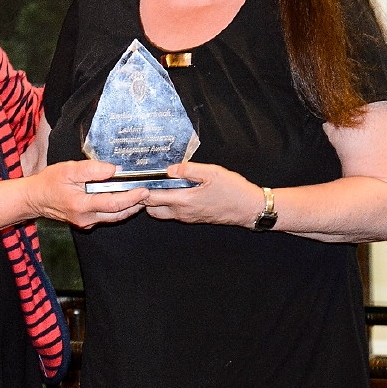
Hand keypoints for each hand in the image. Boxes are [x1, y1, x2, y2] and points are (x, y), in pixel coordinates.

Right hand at [26, 159, 147, 227]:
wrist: (34, 198)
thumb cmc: (49, 182)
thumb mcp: (68, 170)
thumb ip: (92, 169)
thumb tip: (113, 170)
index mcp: (81, 205)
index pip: (113, 203)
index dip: (131, 198)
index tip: (144, 190)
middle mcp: (85, 218)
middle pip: (117, 214)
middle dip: (135, 204)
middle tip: (148, 193)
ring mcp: (85, 223)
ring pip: (113, 218)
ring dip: (128, 208)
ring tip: (140, 197)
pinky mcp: (85, 222)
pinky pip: (105, 217)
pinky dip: (117, 210)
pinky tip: (123, 199)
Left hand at [144, 161, 264, 226]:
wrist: (248, 209)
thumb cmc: (233, 190)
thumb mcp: (212, 172)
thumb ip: (188, 169)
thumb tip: (170, 169)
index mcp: (184, 200)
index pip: (152, 198)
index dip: (142, 190)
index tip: (137, 181)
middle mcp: (182, 212)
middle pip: (152, 209)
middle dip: (145, 198)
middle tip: (146, 183)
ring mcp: (188, 217)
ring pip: (161, 213)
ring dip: (156, 203)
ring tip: (161, 186)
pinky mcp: (194, 218)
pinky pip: (173, 214)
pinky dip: (168, 205)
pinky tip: (176, 192)